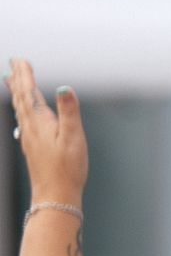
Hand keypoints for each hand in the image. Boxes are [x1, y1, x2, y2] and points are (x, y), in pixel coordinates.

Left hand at [7, 58, 87, 203]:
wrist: (55, 195)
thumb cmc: (67, 169)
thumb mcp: (74, 137)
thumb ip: (69, 111)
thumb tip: (64, 88)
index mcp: (40, 121)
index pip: (29, 92)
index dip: (25, 75)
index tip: (21, 60)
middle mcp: (31, 127)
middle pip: (21, 98)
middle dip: (18, 79)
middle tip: (14, 63)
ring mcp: (29, 137)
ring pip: (20, 108)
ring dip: (16, 92)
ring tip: (11, 80)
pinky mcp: (32, 146)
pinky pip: (23, 120)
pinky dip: (21, 108)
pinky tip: (22, 112)